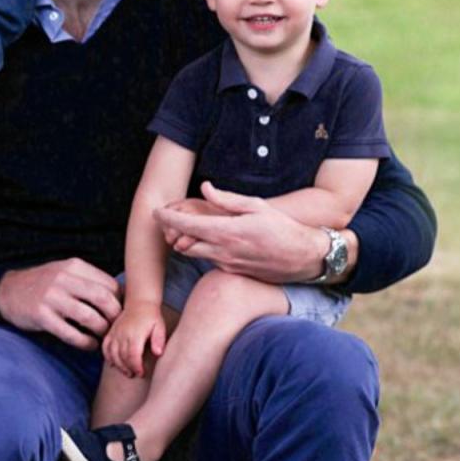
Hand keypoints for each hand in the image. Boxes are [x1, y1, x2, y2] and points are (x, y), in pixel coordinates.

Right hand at [0, 259, 122, 349]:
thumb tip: (122, 296)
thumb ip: (89, 280)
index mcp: (74, 266)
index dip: (120, 301)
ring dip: (101, 331)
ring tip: (103, 337)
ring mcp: (52, 297)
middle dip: (115, 317)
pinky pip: (70, 333)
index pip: (109, 284)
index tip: (122, 314)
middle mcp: (64, 279)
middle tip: (117, 328)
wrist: (10, 291)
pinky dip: (85, 342)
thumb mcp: (66, 272)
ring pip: (89, 317)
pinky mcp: (42, 315)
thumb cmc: (46, 284)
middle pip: (103, 299)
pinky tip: (90, 345)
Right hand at [102, 301, 166, 378]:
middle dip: (128, 368)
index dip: (136, 367)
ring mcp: (115, 332)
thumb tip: (158, 353)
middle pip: (122, 356)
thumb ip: (159, 340)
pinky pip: (105, 346)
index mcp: (135, 333)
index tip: (141, 373)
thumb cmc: (152, 317)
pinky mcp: (111, 332)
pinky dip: (107, 356)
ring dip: (118, 365)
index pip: (133, 355)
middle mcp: (123, 333)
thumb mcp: (160, 326)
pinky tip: (114, 364)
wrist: (140, 302)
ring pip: (112, 353)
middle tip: (135, 374)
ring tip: (127, 372)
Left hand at [156, 182, 329, 282]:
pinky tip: (209, 238)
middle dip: (172, 232)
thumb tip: (204, 188)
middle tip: (168, 219)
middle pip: (183, 243)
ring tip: (185, 227)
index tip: (156, 211)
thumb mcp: (256, 206)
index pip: (186, 225)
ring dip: (186, 241)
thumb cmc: (282, 227)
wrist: (303, 257)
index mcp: (227, 231)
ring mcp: (227, 264)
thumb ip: (226, 199)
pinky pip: (209, 259)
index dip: (167, 218)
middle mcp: (223, 251)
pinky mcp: (232, 272)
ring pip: (195, 253)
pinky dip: (202, 249)